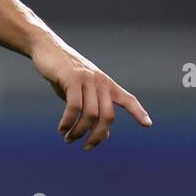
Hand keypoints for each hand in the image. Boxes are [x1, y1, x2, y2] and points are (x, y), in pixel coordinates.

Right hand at [31, 36, 151, 149]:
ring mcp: (87, 79)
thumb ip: (94, 109)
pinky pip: (74, 107)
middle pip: (107, 116)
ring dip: (79, 132)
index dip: (138, 112)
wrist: (47, 47)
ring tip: (68, 139)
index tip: (148, 124)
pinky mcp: (72, 78)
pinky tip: (62, 129)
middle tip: (86, 147)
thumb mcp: (82, 92)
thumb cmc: (64, 73)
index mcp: (106, 84)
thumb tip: (106, 134)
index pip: (127, 99)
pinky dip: (68, 122)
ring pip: (90, 114)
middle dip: (97, 136)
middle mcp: (101, 81)